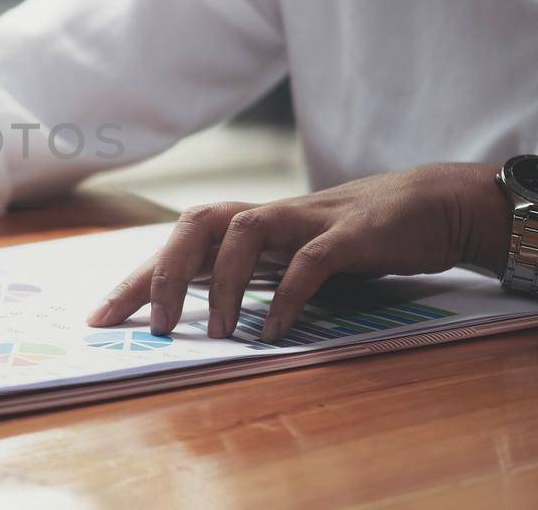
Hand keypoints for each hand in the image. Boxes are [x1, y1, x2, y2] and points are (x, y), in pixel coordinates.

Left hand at [85, 163, 506, 341]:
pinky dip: (288, 294)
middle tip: (150, 327)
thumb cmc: (357, 238)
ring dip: (222, 283)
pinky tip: (275, 330)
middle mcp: (270, 216)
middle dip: (161, 273)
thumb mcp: (292, 259)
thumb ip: (251, 277)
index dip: (135, 279)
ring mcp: (309, 218)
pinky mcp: (352, 233)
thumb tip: (200, 314)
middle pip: (195, 225)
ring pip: (243, 231)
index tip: (99, 320)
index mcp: (251, 226)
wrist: (438, 205)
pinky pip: (310, 260)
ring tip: (216, 333)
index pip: (176, 245)